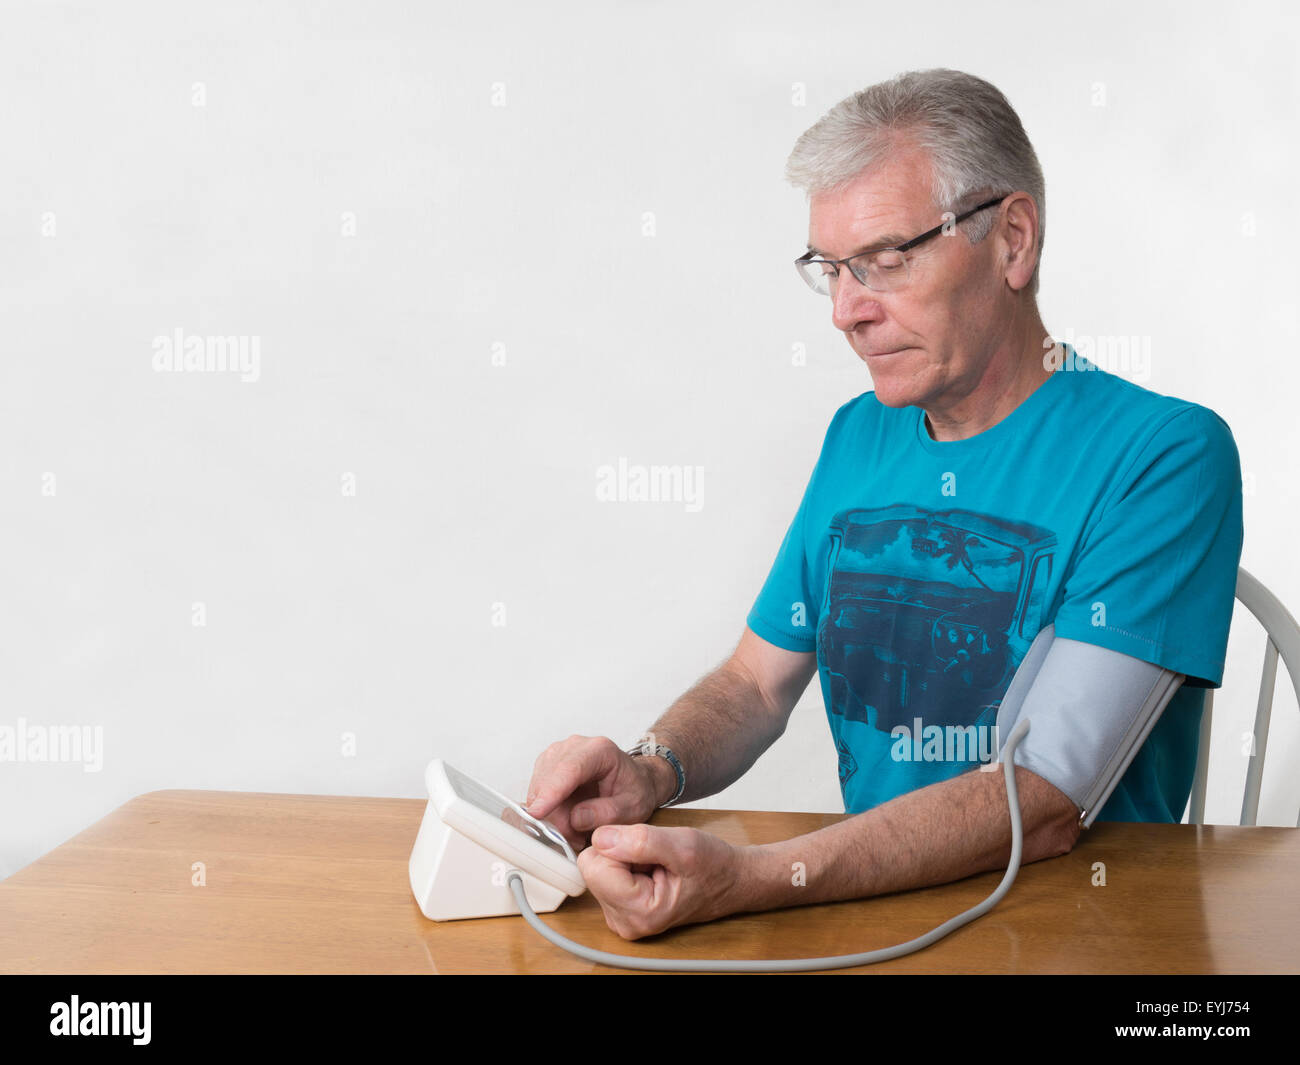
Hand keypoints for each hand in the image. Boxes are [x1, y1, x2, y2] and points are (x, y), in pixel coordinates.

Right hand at [524, 735, 661, 849]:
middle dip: (556, 815)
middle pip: (549, 781)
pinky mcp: (547, 767)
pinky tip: (567, 820)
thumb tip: (576, 818)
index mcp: (600, 750)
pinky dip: (548, 812)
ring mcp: (558, 755)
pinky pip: (537, 794)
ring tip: (576, 830)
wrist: (635, 782)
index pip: (569, 768)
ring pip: (538, 789)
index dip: (550, 792)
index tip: (537, 813)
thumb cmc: (635, 791)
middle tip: (576, 838)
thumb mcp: (633, 808)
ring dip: (552, 816)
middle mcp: (575, 747)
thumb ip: (607, 813)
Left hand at [578, 823, 747, 939]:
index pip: (593, 865)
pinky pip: (605, 873)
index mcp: (638, 912)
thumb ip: (640, 841)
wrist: (730, 881)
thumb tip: (600, 838)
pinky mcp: (619, 908)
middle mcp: (623, 922)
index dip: (619, 845)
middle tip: (655, 858)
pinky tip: (650, 870)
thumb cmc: (713, 866)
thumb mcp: (683, 845)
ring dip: (624, 858)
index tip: (650, 850)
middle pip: (592, 868)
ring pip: (598, 868)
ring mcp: (620, 917)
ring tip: (655, 865)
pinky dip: (625, 864)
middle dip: (620, 853)